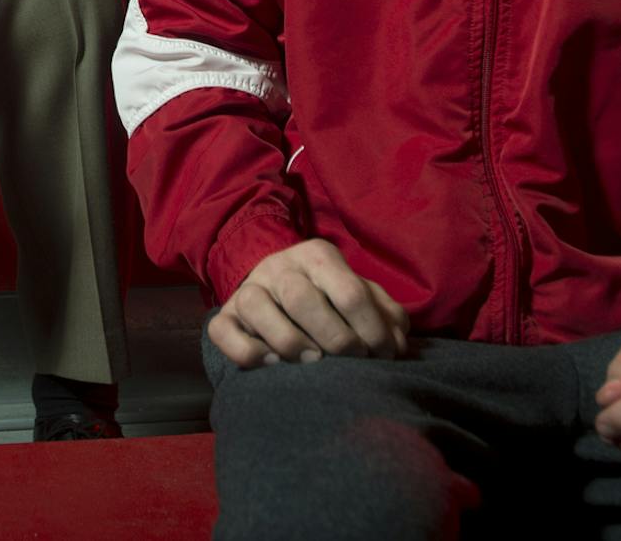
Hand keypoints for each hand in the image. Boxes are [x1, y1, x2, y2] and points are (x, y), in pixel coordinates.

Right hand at [208, 239, 409, 368]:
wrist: (276, 284)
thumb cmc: (328, 296)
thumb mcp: (359, 293)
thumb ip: (385, 314)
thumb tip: (397, 344)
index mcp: (319, 256)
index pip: (350, 292)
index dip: (372, 330)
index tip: (382, 355)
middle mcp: (279, 267)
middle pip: (302, 298)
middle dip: (335, 337)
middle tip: (351, 359)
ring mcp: (248, 290)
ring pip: (257, 307)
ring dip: (290, 341)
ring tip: (314, 362)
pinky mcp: (224, 315)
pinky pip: (223, 331)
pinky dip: (246, 351)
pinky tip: (272, 364)